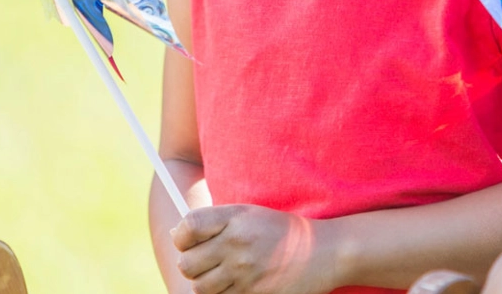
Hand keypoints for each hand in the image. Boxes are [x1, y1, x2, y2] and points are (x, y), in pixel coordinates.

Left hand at [172, 204, 338, 293]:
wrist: (325, 252)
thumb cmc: (285, 233)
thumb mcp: (252, 215)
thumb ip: (217, 223)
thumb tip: (176, 234)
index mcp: (237, 218)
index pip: (188, 228)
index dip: (182, 237)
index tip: (190, 241)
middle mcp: (238, 243)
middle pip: (187, 264)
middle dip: (193, 265)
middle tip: (209, 261)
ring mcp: (245, 271)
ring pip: (200, 287)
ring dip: (207, 284)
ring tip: (226, 274)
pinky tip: (240, 284)